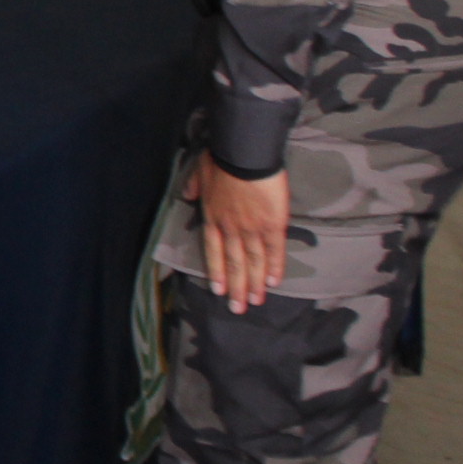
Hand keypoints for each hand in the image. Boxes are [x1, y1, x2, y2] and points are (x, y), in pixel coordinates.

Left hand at [186, 157, 290, 312]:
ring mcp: (252, 229)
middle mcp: (231, 229)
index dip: (217, 272)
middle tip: (238, 309)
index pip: (213, 252)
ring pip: (253, 262)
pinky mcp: (273, 225)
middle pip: (233, 263)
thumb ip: (194, 187)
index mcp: (213, 219)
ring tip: (255, 302)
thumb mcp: (199, 173)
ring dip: (254, 284)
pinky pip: (274, 250)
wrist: (243, 155)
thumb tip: (188, 195)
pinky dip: (274, 267)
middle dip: (236, 287)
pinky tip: (274, 282)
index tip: (219, 290)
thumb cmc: (221, 161)